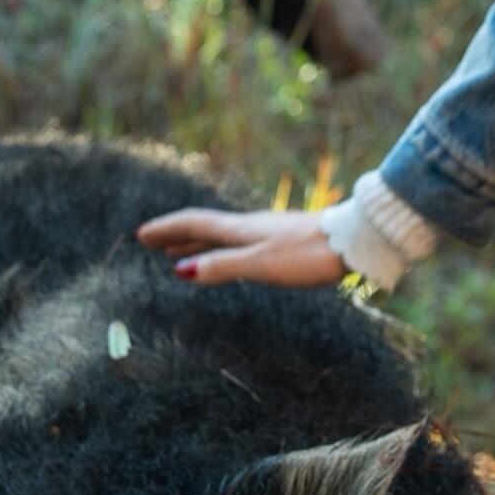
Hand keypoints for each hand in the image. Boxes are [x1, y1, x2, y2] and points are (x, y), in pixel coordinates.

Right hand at [136, 206, 346, 287]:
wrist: (353, 241)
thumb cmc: (307, 254)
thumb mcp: (260, 265)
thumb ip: (223, 267)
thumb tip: (182, 271)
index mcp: (241, 229)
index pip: (194, 224)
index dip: (167, 229)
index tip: (141, 234)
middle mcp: (250, 226)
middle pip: (205, 227)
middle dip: (176, 235)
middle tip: (152, 242)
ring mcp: (267, 232)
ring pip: (222, 234)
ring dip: (197, 241)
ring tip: (180, 251)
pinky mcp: (283, 241)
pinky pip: (239, 241)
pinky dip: (221, 247)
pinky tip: (230, 255)